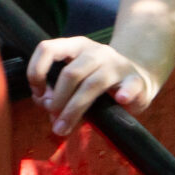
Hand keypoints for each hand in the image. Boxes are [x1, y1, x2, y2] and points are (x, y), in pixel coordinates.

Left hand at [27, 35, 157, 138]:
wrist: (137, 78)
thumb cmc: (99, 82)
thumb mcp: (76, 82)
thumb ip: (58, 93)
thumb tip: (45, 105)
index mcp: (76, 46)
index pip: (48, 48)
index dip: (36, 72)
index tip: (38, 94)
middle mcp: (96, 51)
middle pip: (70, 73)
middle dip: (58, 100)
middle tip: (54, 120)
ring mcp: (117, 64)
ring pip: (93, 83)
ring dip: (75, 108)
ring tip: (64, 128)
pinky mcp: (136, 80)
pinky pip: (130, 86)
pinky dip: (125, 93)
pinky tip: (121, 100)